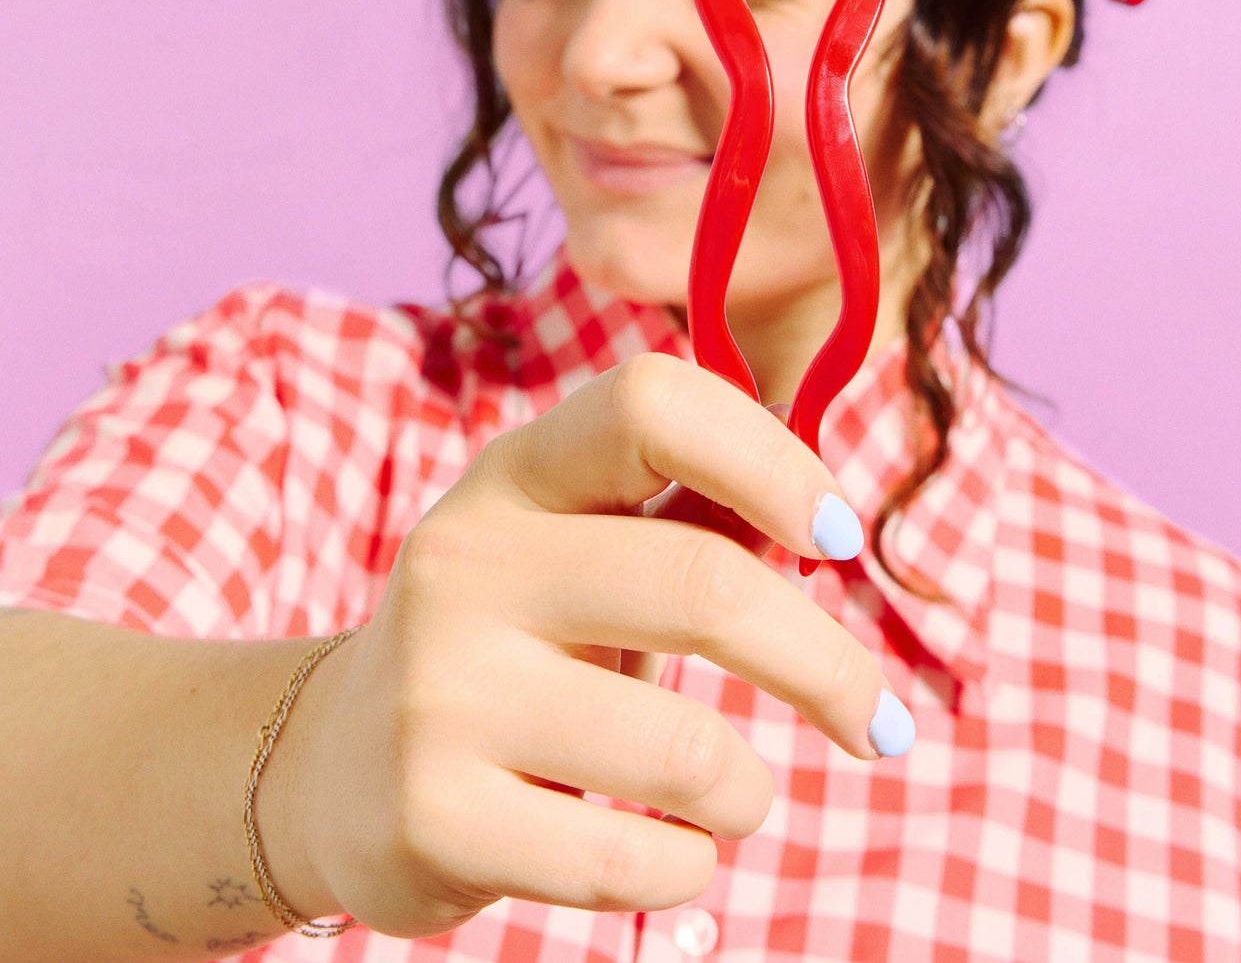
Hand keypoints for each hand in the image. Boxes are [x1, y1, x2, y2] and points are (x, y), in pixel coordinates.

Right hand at [290, 353, 904, 938]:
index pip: (653, 404)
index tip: (836, 536)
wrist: (334, 764)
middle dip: (828, 668)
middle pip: (705, 587)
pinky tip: (676, 851)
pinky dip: (690, 864)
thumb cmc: (511, 638)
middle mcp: (468, 561)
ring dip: (750, 790)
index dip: (770, 456)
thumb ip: (684, 514)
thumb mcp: (569, 545)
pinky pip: (628, 859)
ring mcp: (441, 688)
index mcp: (517, 476)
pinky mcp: (431, 815)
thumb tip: (826, 514)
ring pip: (684, 750)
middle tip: (877, 722)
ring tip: (740, 797)